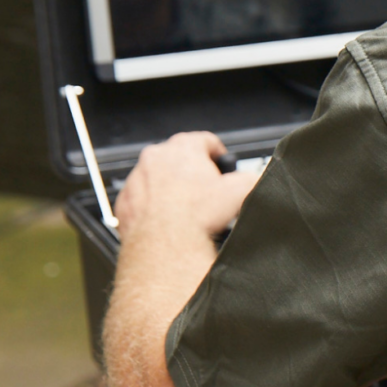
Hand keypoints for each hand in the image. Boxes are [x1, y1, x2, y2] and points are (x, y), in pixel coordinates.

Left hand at [115, 131, 259, 241]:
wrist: (165, 245)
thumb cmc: (197, 215)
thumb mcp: (243, 190)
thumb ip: (256, 179)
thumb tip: (262, 181)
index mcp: (183, 147)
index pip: (207, 141)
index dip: (219, 156)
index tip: (223, 169)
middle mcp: (156, 157)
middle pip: (180, 159)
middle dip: (194, 174)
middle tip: (208, 194)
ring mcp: (137, 179)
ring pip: (158, 179)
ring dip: (172, 191)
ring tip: (188, 211)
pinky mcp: (125, 203)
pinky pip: (142, 200)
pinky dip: (154, 208)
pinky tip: (168, 222)